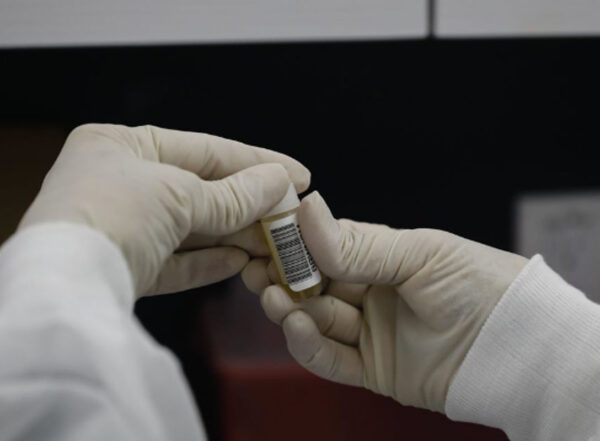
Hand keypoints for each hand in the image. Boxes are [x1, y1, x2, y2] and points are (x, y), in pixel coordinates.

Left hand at [19, 124, 309, 296]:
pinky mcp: (125, 265)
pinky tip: (240, 262)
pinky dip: (207, 262)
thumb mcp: (180, 196)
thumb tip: (280, 183)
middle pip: (202, 190)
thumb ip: (234, 194)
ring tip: (274, 243)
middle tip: (290, 216)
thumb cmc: (110, 215)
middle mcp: (120, 180)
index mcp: (123, 144)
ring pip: (191, 229)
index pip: (206, 148)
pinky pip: (175, 261)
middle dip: (249, 205)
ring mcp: (122, 225)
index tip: (298, 176)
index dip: (257, 161)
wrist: (64, 285)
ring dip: (234, 236)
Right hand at [242, 192, 526, 411]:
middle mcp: (370, 292)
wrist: (519, 347)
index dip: (292, 242)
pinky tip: (297, 326)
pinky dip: (309, 345)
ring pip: (316, 320)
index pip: (324, 246)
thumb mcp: (421, 255)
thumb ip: (361, 245)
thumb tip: (308, 209)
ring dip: (291, 309)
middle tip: (255, 268)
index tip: (261, 233)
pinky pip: (331, 360)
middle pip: (312, 284)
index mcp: (381, 257)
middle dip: (283, 276)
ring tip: (276, 298)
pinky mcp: (373, 370)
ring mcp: (370, 332)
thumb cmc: (481, 285)